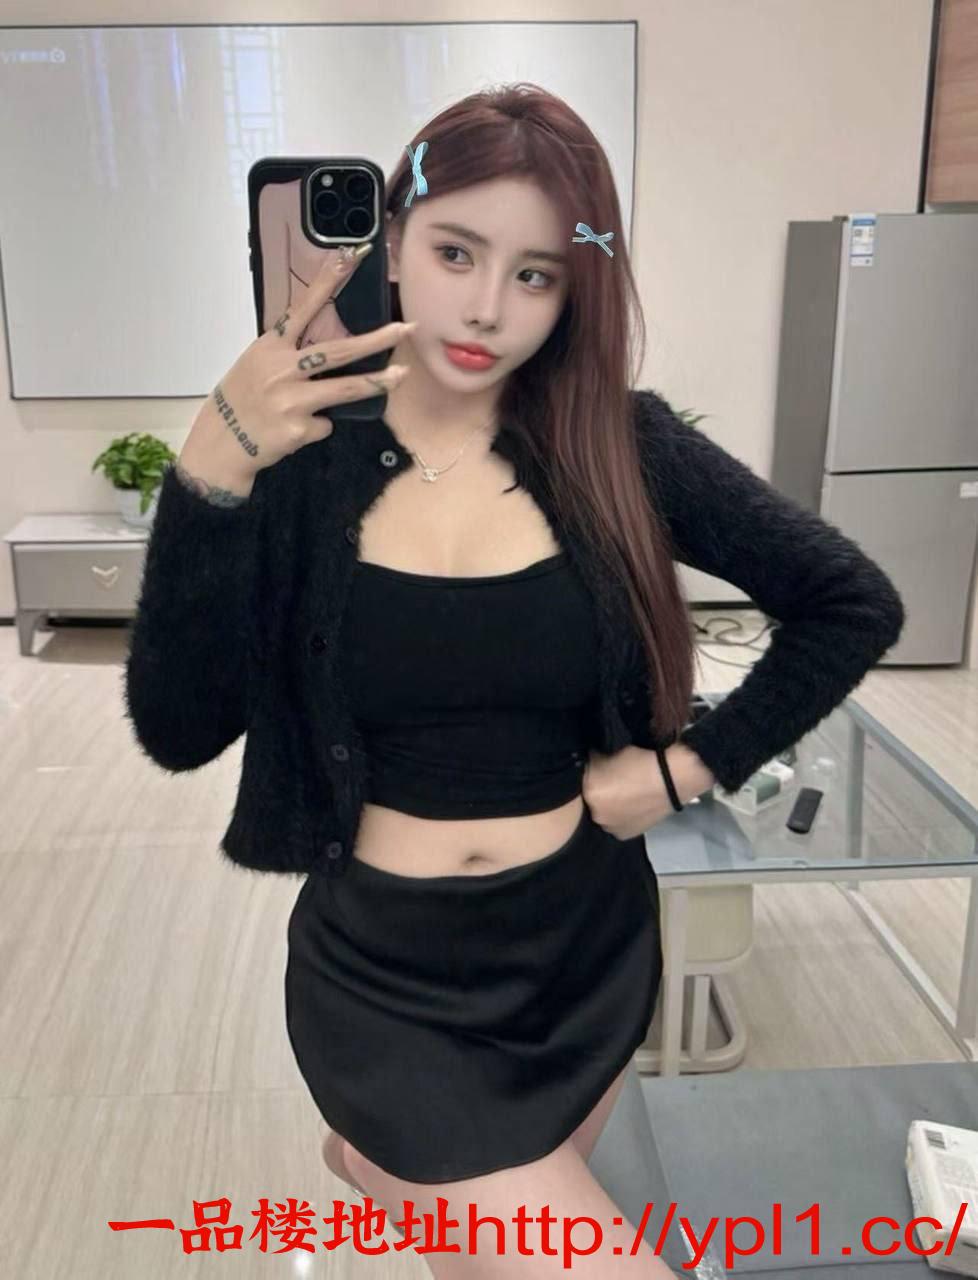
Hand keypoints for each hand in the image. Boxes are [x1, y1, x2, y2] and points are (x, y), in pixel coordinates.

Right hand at [189, 248, 414, 479]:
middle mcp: (281, 369)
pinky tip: (300, 427)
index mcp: (271, 346)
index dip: (326, 282)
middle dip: (375, 339)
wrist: (222, 441)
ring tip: (401, 375)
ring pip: (345, 388)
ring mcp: (291, 400)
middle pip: (337, 351)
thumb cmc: (243, 398)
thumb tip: (332, 349)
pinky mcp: (299, 428)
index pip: (303, 307)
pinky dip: (320, 424)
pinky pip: (326, 423)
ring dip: (376, 382)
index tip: (348, 257)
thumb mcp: (259, 364)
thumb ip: (290, 353)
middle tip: (405, 329)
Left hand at [582, 743, 713, 840]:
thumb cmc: (640, 760)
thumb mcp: (605, 752)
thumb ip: (588, 761)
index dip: (587, 776)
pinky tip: (629, 804)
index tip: (595, 770)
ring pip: (601, 814)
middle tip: (608, 782)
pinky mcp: (625, 835)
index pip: (578, 784)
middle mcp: (597, 815)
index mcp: (590, 793)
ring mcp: (612, 828)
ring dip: (607, 806)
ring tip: (622, 793)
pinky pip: (615, 824)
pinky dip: (619, 816)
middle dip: (596, 793)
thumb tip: (580, 762)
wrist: (672, 778)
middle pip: (589, 801)